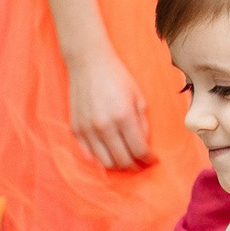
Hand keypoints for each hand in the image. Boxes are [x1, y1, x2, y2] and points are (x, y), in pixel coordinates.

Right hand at [64, 43, 150, 169]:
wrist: (88, 64)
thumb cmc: (117, 77)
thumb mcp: (138, 97)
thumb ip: (143, 124)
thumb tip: (145, 145)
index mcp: (123, 116)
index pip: (139, 150)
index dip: (149, 159)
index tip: (153, 160)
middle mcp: (104, 126)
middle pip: (123, 161)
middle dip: (136, 166)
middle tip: (141, 163)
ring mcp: (88, 129)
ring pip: (106, 162)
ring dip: (119, 166)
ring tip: (126, 159)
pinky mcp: (76, 129)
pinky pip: (89, 155)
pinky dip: (101, 159)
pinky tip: (109, 153)